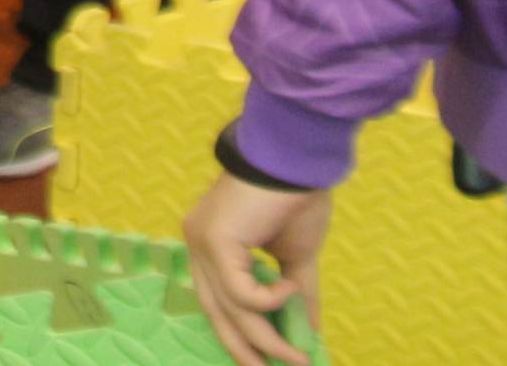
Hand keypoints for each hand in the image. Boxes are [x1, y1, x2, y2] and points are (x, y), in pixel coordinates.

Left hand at [187, 171, 329, 364]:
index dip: (237, 336)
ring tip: (298, 356)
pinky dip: (270, 301)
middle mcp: (198, 245)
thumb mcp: (297, 258)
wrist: (296, 161)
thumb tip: (308, 333)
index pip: (215, 303)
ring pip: (232, 309)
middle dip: (244, 349)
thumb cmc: (295, 200)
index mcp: (211, 247)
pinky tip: (290, 288)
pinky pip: (241, 293)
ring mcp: (202, 242)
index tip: (261, 363)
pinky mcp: (215, 242)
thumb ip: (296, 294)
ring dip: (267, 339)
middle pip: (216, 312)